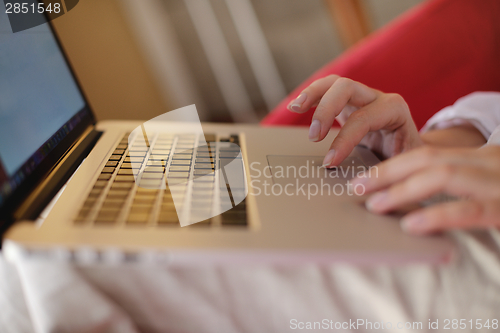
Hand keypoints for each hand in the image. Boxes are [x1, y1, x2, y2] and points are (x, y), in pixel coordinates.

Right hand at [288, 75, 422, 166]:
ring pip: (334, 83)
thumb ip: (391, 174)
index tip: (330, 162)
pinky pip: (327, 90)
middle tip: (314, 138)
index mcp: (394, 110)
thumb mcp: (406, 167)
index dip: (343, 139)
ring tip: (296, 108)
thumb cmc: (410, 160)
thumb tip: (372, 192)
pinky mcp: (348, 103)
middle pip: (346, 88)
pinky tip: (297, 106)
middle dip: (326, 110)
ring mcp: (361, 98)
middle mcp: (377, 98)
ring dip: (313, 94)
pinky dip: (311, 96)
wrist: (414, 151)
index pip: (363, 118)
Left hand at [351, 145, 499, 234]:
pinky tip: (411, 225)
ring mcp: (497, 183)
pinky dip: (437, 215)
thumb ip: (457, 185)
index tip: (361, 180)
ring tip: (375, 204)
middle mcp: (487, 163)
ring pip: (443, 175)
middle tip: (356, 188)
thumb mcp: (487, 184)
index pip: (426, 154)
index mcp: (479, 157)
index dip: (390, 166)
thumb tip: (409, 195)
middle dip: (387, 172)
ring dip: (403, 189)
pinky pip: (469, 210)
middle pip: (428, 158)